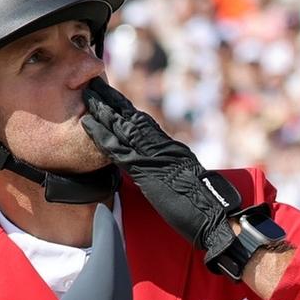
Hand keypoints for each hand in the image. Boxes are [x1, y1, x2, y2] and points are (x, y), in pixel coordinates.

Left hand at [80, 81, 245, 259]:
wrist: (211, 212)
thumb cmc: (201, 204)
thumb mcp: (181, 178)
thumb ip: (167, 168)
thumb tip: (156, 166)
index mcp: (170, 147)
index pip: (144, 123)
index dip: (126, 109)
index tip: (111, 97)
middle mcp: (162, 145)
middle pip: (133, 118)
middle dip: (113, 101)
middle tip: (95, 86)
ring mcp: (153, 156)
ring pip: (124, 127)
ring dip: (104, 110)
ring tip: (88, 95)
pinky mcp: (145, 170)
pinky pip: (120, 149)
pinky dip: (103, 136)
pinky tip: (89, 125)